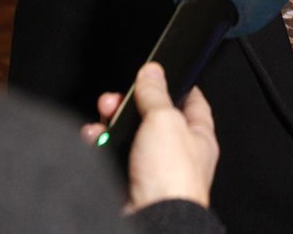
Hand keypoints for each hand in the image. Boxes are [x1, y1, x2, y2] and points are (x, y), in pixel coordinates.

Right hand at [82, 63, 218, 211]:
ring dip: (111, 123)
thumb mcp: (165, 120)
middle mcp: (177, 154)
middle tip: (115, 99)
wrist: (152, 220)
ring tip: (104, 118)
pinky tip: (94, 138)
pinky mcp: (129, 182)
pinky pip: (112, 155)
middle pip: (152, 117)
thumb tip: (152, 72)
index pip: (192, 102)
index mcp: (198, 137)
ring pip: (129, 135)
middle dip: (130, 104)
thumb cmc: (172, 178)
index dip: (177, 85)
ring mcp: (152, 169)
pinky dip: (100, 144)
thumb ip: (156, 93)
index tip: (161, 74)